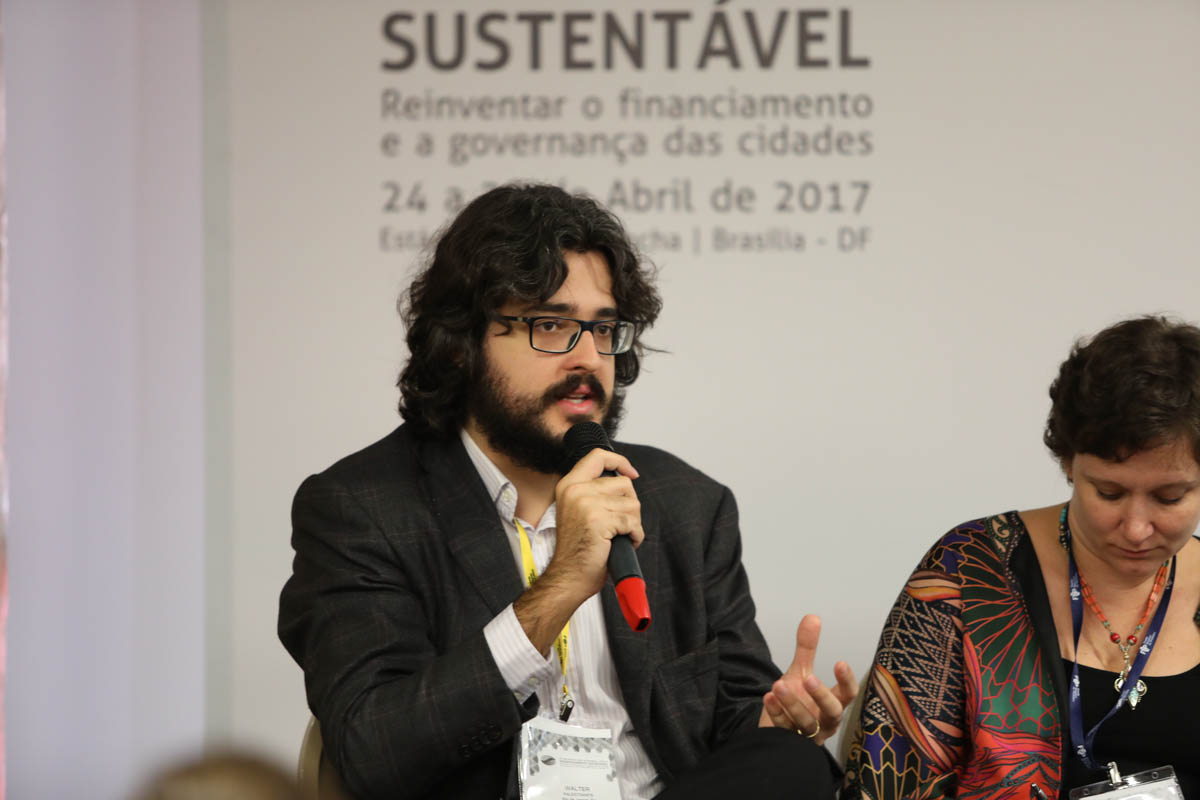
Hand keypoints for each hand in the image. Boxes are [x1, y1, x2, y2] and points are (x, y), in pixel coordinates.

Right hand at [545, 447, 643, 602]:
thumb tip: (625, 479)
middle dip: (630, 506)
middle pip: (624, 484)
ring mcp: (586, 504)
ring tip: (619, 535)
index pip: (598, 456)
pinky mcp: (599, 520)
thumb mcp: (579, 510)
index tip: (632, 473)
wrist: (569, 576)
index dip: (620, 461)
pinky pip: (632, 522)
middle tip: (619, 525)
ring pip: (632, 503)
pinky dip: (635, 535)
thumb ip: (594, 491)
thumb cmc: (579, 549)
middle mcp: (575, 490)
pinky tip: (622, 543)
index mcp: (568, 485)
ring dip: (633, 523)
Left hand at [758, 614, 858, 747]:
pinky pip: (784, 730)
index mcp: (832, 704)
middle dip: (821, 695)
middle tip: (807, 677)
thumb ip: (807, 648)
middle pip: (833, 712)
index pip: (848, 694)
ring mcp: (808, 735)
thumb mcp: (800, 672)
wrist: (775, 729)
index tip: (840, 661)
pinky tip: (768, 698)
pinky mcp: (789, 743)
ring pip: (806, 723)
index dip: (847, 680)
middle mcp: (825, 721)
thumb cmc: (796, 701)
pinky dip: (776, 713)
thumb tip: (812, 616)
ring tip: (778, 685)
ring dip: (792, 703)